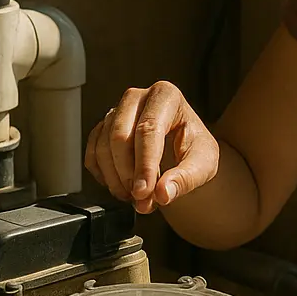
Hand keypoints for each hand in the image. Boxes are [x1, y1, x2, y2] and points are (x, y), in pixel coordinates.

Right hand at [84, 81, 219, 213]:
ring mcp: (117, 111)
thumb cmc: (194, 152)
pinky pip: (93, 152)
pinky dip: (103, 175)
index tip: (143, 192)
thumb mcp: (203, 165)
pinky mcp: (103, 128)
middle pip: (120, 135)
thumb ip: (185, 179)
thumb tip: (162, 193)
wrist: (184, 153)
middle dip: (127, 173)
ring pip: (103, 145)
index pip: (149, 129)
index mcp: (166, 96)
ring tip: (135, 198)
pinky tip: (120, 187)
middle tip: (140, 199)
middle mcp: (137, 98)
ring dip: (115, 178)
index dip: (144, 164)